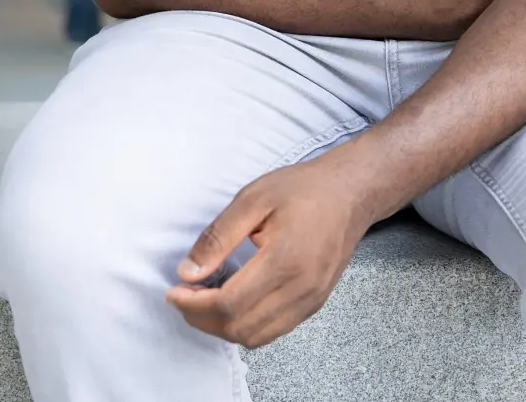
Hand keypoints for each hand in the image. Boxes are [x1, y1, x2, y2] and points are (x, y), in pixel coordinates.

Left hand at [166, 150, 377, 347]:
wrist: (350, 193)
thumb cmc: (303, 189)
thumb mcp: (253, 199)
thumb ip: (218, 238)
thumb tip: (188, 272)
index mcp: (285, 260)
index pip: (228, 304)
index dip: (193, 305)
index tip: (174, 291)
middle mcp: (302, 288)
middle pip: (239, 328)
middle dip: (202, 319)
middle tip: (185, 295)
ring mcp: (312, 300)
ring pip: (256, 337)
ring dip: (223, 327)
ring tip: (205, 300)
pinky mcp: (316, 303)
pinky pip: (274, 330)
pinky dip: (246, 326)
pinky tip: (234, 302)